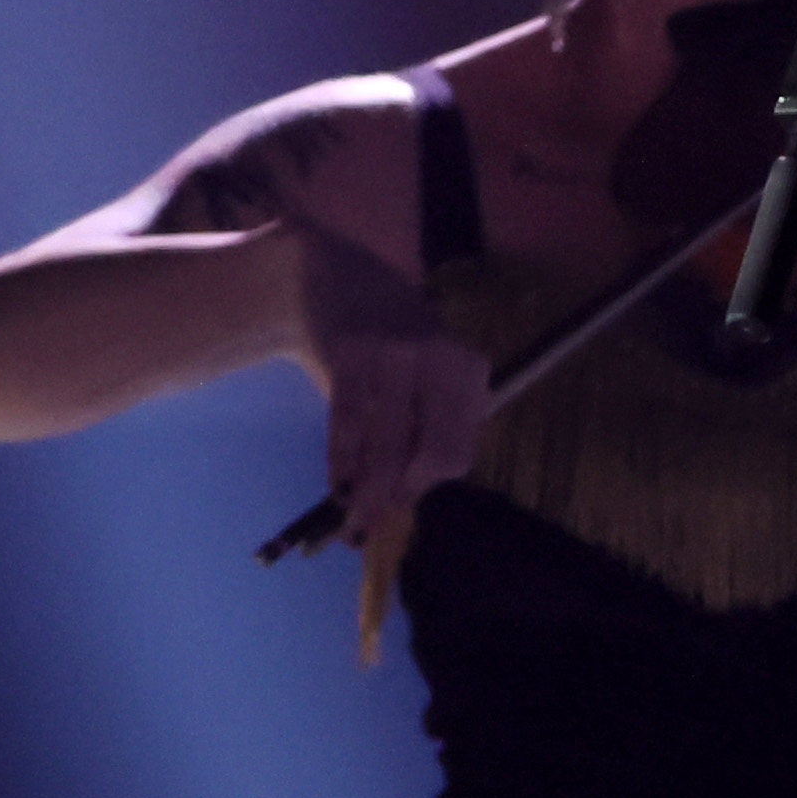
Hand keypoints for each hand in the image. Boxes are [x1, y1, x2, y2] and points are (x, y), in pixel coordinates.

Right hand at [295, 234, 488, 543]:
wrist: (328, 275)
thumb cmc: (384, 341)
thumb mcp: (422, 375)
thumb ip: (425, 428)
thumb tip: (410, 500)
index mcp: (468, 370)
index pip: (459, 450)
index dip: (428, 484)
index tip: (401, 505)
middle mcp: (442, 360)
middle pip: (434, 453)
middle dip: (400, 495)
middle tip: (371, 522)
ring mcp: (397, 354)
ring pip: (389, 446)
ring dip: (368, 493)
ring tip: (351, 519)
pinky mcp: (352, 351)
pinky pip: (349, 424)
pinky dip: (342, 462)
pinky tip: (338, 484)